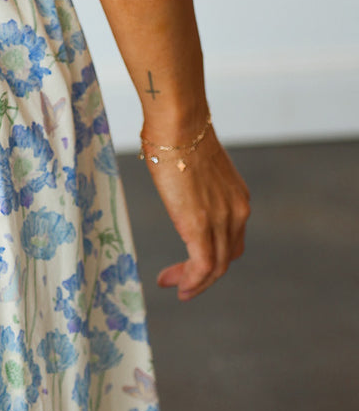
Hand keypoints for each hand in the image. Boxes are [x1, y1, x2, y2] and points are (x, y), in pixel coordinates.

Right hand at [144, 124, 249, 299]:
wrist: (179, 123)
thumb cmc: (177, 132)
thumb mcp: (194, 164)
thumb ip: (193, 182)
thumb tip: (174, 178)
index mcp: (237, 197)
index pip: (232, 237)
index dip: (216, 253)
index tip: (193, 260)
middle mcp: (237, 213)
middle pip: (228, 257)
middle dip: (205, 274)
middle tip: (182, 282)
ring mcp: (221, 222)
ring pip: (216, 267)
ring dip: (196, 282)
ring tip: (177, 287)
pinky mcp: (200, 228)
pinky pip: (202, 267)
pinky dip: (192, 281)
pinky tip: (178, 286)